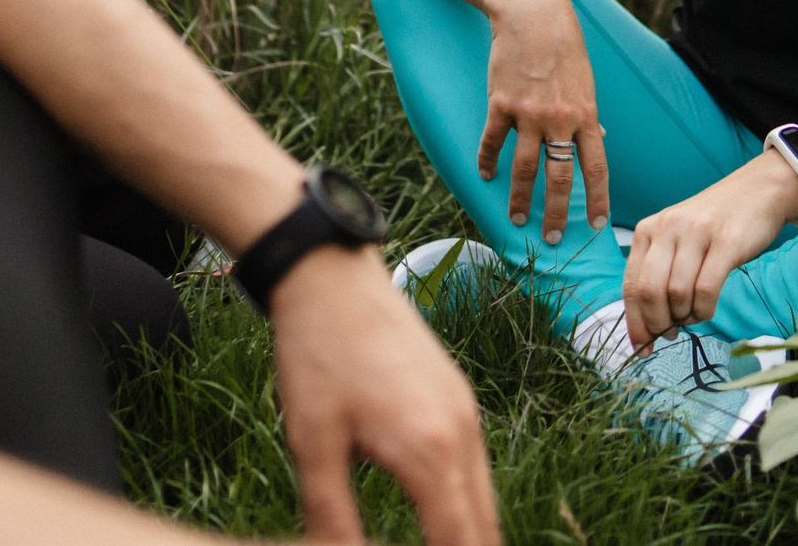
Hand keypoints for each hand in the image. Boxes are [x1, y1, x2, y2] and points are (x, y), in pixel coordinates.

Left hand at [267, 246, 498, 545]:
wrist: (332, 277)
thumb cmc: (317, 356)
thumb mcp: (312, 443)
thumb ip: (331, 516)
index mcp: (429, 452)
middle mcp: (462, 435)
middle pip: (484, 532)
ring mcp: (466, 415)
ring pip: (486, 504)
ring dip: (471, 540)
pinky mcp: (458, 402)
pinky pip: (476, 473)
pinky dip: (467, 510)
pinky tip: (445, 529)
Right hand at [478, 0, 607, 244]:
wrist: (532, 14)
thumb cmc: (564, 45)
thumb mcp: (587, 81)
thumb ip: (588, 115)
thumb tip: (598, 141)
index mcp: (586, 115)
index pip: (596, 168)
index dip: (597, 199)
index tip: (596, 225)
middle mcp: (559, 120)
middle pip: (559, 178)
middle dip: (555, 214)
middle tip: (550, 240)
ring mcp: (528, 113)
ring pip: (525, 169)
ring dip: (519, 199)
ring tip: (517, 219)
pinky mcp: (501, 104)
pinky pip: (493, 141)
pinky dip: (487, 161)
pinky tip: (485, 175)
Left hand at [622, 153, 797, 350]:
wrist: (758, 191)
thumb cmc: (713, 224)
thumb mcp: (675, 238)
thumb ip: (658, 272)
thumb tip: (647, 324)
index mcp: (648, 229)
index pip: (631, 284)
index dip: (634, 322)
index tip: (640, 346)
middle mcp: (667, 228)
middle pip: (649, 292)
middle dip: (657, 323)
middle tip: (670, 334)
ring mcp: (697, 233)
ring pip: (677, 293)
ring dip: (684, 317)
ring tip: (692, 316)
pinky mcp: (726, 242)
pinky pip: (706, 289)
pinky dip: (704, 310)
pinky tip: (707, 310)